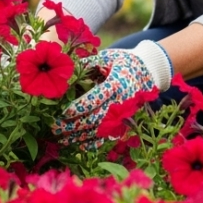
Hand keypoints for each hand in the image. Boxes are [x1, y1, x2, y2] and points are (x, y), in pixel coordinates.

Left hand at [51, 40, 171, 148]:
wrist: (147, 73)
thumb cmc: (123, 62)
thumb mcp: (108, 57)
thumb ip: (87, 63)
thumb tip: (65, 69)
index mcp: (116, 84)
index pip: (96, 99)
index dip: (79, 107)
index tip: (64, 112)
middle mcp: (121, 103)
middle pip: (95, 118)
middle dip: (74, 125)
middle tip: (54, 126)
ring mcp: (123, 116)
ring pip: (99, 131)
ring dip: (79, 136)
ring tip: (60, 138)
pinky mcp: (123, 123)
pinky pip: (108, 137)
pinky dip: (93, 144)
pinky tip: (78, 145)